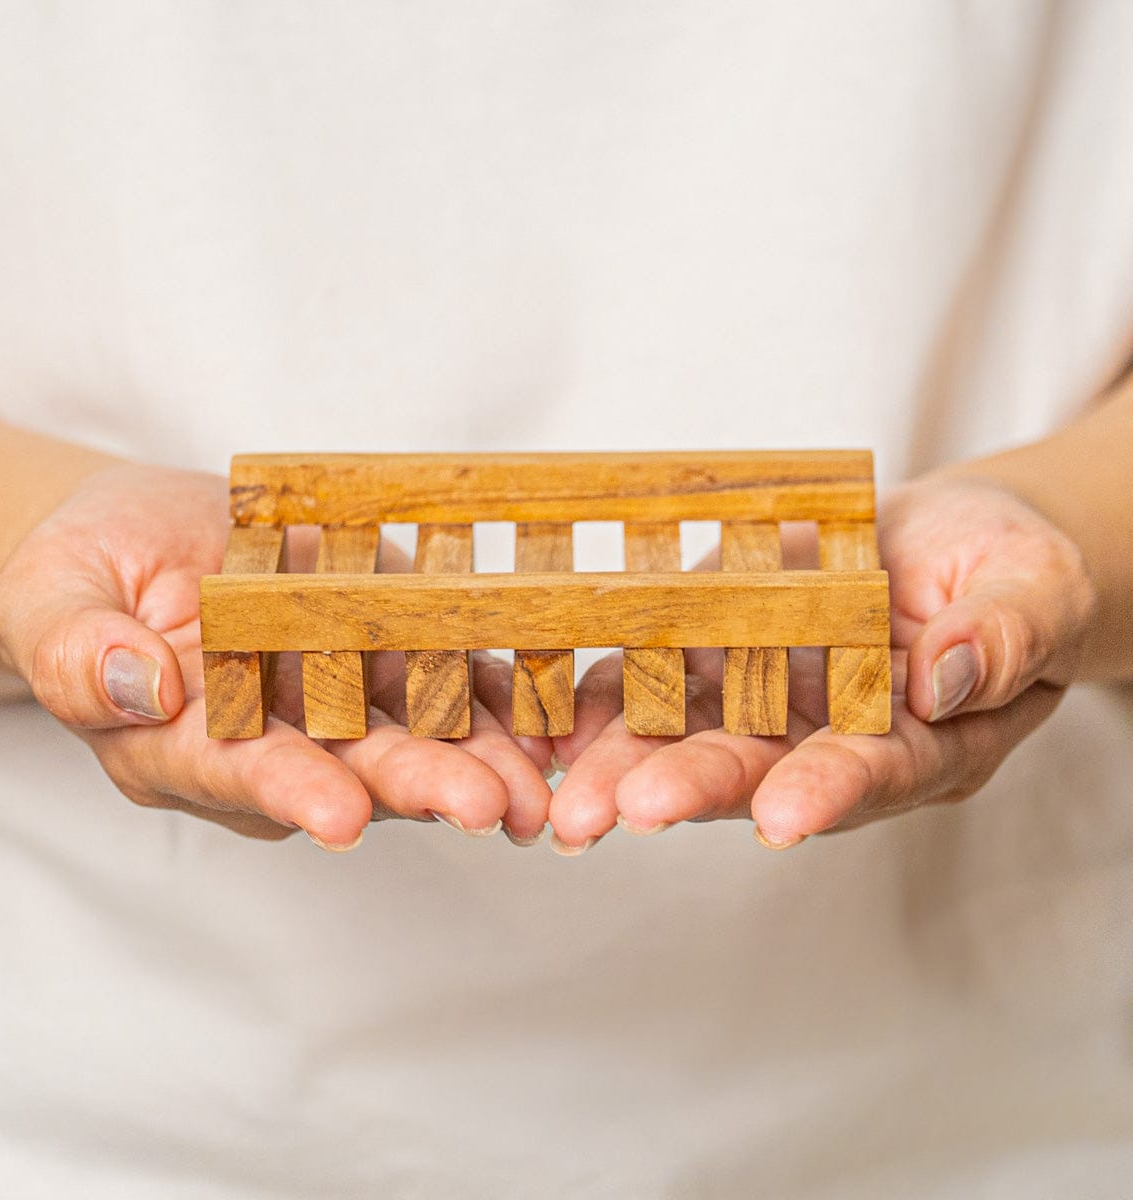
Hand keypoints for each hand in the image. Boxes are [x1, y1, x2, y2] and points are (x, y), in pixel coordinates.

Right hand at [0, 463, 551, 845]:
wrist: (149, 538)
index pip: (241, 776)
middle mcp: (278, 740)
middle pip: (352, 770)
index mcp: (189, 746)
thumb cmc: (84, 572)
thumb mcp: (53, 597)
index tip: (340, 813)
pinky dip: (500, 696)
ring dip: (481, 760)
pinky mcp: (390, 649)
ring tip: (536, 782)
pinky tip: (549, 716)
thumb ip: (76, 651)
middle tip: (484, 807)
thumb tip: (132, 683)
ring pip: (417, 734)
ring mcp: (341, 698)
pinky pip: (450, 677)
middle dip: (418, 788)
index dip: (292, 794)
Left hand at [546, 476, 1096, 851]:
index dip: (829, 792)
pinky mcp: (720, 642)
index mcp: (923, 742)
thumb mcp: (1038, 591)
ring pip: (692, 732)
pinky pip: (659, 674)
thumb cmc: (1013, 570)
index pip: (875, 773)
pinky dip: (607, 696)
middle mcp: (830, 734)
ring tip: (569, 793)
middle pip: (760, 769)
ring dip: (627, 760)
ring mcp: (768, 693)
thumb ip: (1003, 637)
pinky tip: (558, 719)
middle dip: (691, 789)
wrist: (950, 539)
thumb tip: (947, 679)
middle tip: (622, 813)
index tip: (780, 817)